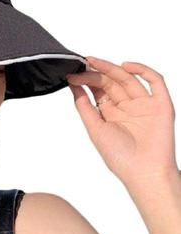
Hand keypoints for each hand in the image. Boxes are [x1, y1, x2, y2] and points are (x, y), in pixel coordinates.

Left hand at [66, 56, 177, 186]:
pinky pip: (156, 81)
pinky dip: (143, 70)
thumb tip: (72, 86)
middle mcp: (127, 107)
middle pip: (111, 82)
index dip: (85, 81)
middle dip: (95, 73)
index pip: (98, 90)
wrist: (143, 172)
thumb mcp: (94, 128)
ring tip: (94, 62)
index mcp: (111, 113)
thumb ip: (84, 106)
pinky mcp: (161, 104)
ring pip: (128, 79)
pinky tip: (125, 66)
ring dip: (111, 68)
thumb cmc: (119, 156)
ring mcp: (144, 104)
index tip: (71, 74)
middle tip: (82, 65)